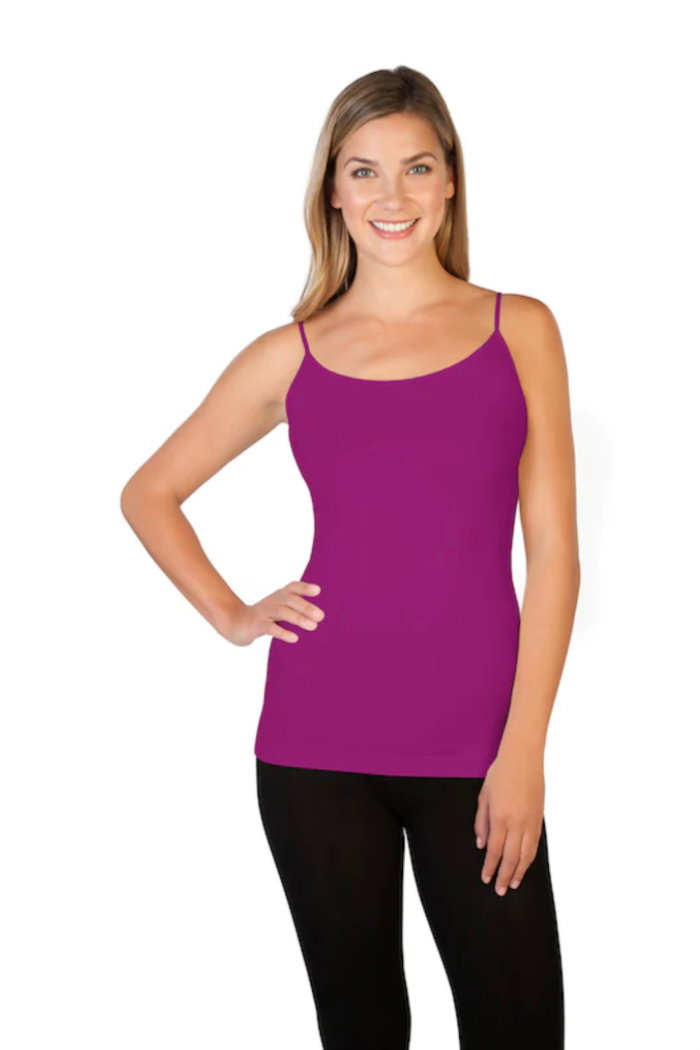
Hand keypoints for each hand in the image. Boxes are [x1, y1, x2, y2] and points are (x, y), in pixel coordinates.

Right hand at [215, 580, 324, 645]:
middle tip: (320, 616)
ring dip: (298, 618)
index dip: (304, 588)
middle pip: (289, 600)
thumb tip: (318, 617)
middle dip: (306, 607)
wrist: (236, 623)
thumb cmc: (264, 616)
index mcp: (279, 595)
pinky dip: (283, 632)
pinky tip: (294, 638)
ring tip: (313, 626)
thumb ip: (296, 610)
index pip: (292, 587)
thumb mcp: (280, 609)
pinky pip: (270, 628)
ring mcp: (263, 612)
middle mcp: (272, 601)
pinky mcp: (256, 625)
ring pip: (281, 612)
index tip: (318, 591)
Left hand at [474, 742, 544, 895]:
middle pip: (510, 858)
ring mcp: (530, 821)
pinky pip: (535, 844)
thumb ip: (481, 822)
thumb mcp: (484, 795)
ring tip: (513, 884)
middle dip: (504, 876)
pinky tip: (525, 865)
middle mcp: (516, 823)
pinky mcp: (540, 818)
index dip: (490, 867)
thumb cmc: (501, 773)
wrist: (523, 757)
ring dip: (519, 872)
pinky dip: (530, 858)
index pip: (493, 850)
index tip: (486, 878)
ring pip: (526, 855)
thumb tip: (481, 844)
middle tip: (499, 890)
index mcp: (499, 817)